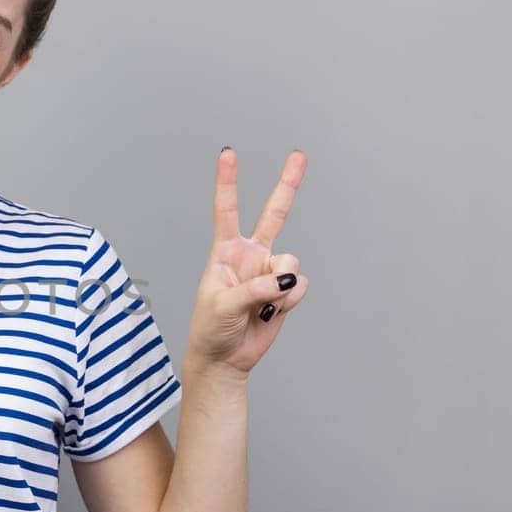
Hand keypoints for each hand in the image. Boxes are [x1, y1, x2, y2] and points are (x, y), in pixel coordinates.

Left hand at [182, 147, 309, 376]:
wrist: (225, 359)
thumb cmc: (211, 329)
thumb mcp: (223, 306)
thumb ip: (254, 289)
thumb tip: (286, 279)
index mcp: (225, 252)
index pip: (226, 210)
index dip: (228, 181)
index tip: (227, 152)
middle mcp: (250, 256)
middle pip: (274, 214)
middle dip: (288, 184)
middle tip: (299, 155)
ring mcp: (270, 272)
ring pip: (291, 262)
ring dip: (280, 286)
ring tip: (261, 306)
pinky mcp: (286, 291)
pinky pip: (300, 286)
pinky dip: (289, 301)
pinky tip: (272, 312)